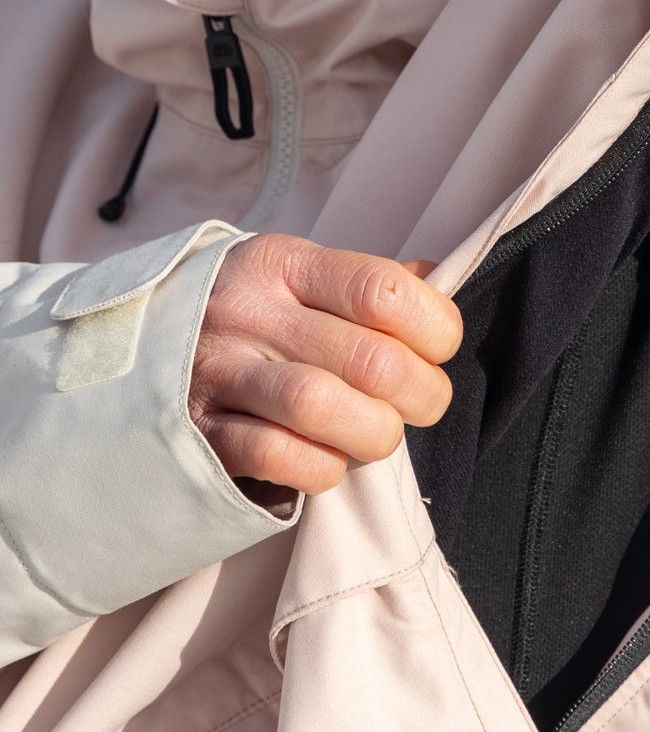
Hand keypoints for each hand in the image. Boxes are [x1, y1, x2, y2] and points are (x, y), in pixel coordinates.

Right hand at [188, 235, 461, 495]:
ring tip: (377, 433)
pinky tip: (327, 458)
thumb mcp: (296, 276)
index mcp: (283, 263)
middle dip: (422, 394)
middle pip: (371, 360)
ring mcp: (219, 374)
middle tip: (420, 403)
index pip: (382, 288)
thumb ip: (367, 283)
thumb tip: (438, 279)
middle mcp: (249, 314)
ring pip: (326, 408)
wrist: (128, 350)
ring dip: (374, 434)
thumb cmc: (244, 316)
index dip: (434, 326)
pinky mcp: (201, 435)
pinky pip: (283, 458)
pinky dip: (323, 468)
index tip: (438, 347)